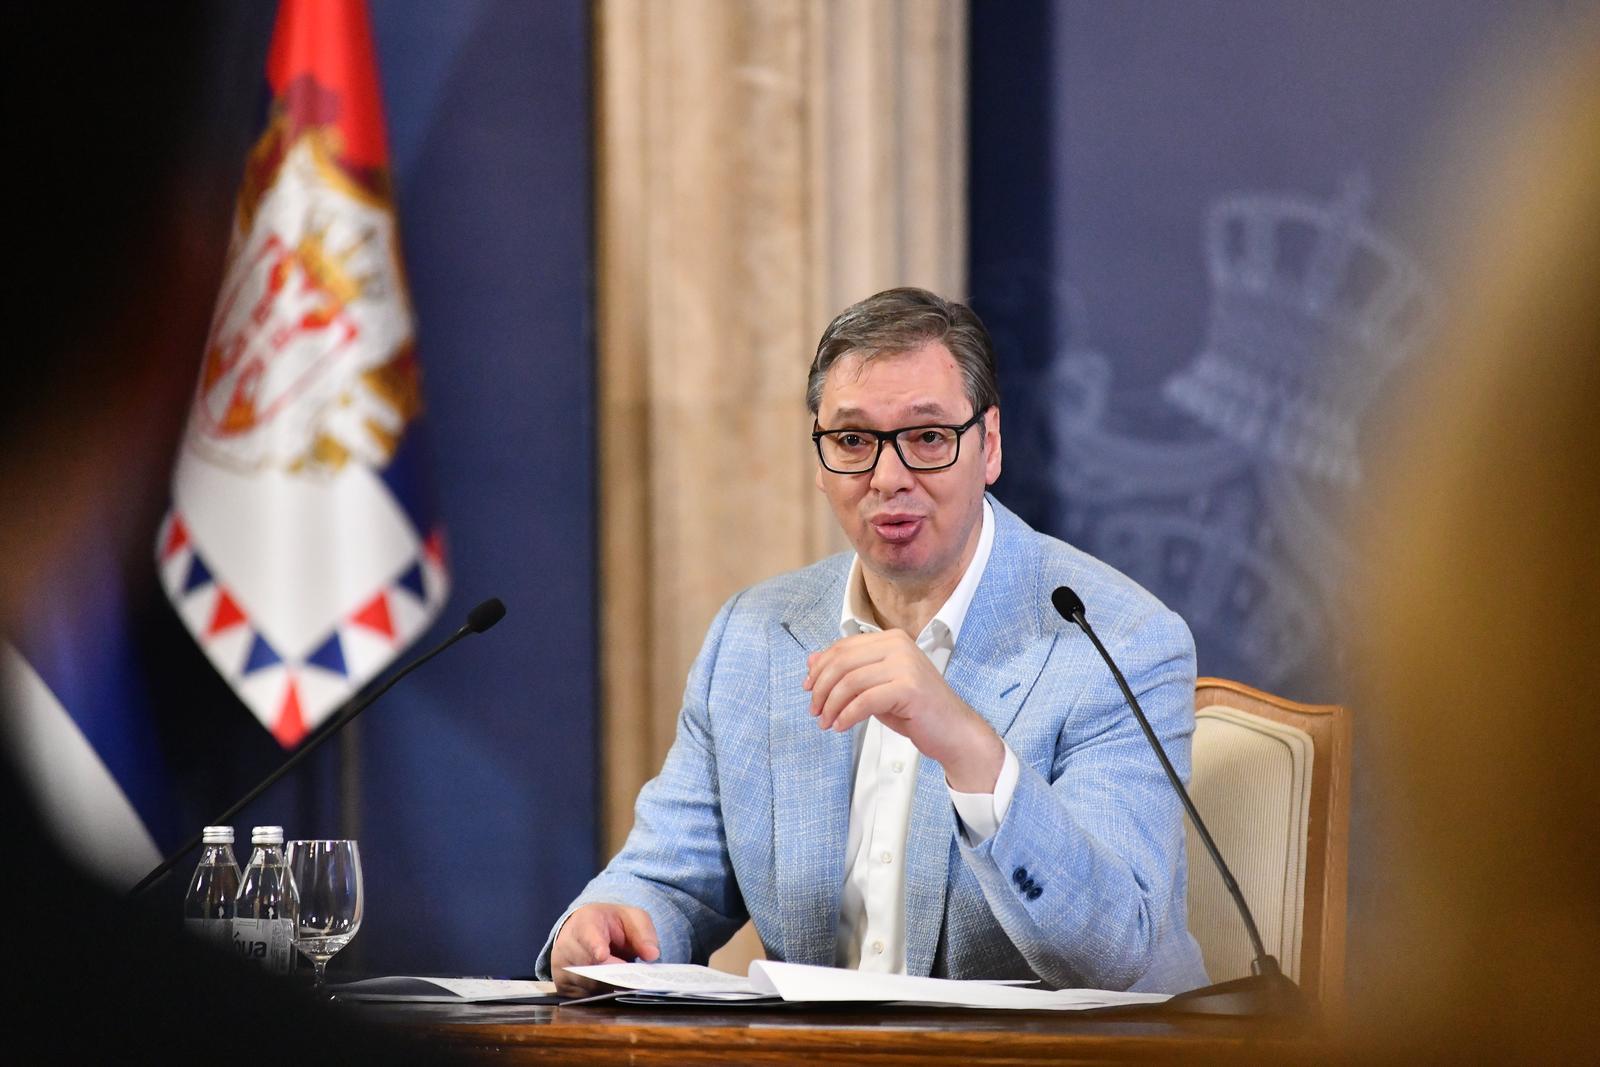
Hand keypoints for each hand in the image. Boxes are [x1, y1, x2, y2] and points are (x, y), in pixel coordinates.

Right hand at [550, 903, 660, 996]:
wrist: (584, 929)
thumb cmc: (610, 924)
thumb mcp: (631, 918)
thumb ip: (644, 933)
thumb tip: (653, 955)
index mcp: (586, 922)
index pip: (588, 934)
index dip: (595, 945)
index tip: (602, 955)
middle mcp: (567, 944)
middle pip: (588, 965)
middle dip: (612, 976)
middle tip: (635, 983)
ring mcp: (561, 967)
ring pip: (587, 985)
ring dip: (608, 989)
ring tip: (628, 988)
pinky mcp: (562, 986)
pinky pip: (582, 998)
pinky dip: (600, 998)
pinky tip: (613, 994)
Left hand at [804, 629, 1004, 791]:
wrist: (954, 732)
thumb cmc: (915, 710)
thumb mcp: (875, 686)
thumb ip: (849, 671)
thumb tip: (812, 660)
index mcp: (891, 639)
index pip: (843, 647)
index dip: (820, 668)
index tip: (808, 689)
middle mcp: (899, 645)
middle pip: (842, 662)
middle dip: (822, 688)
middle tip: (815, 711)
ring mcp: (905, 665)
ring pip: (850, 681)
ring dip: (831, 705)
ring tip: (826, 722)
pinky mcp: (909, 688)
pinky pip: (864, 700)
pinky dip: (847, 715)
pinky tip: (841, 726)